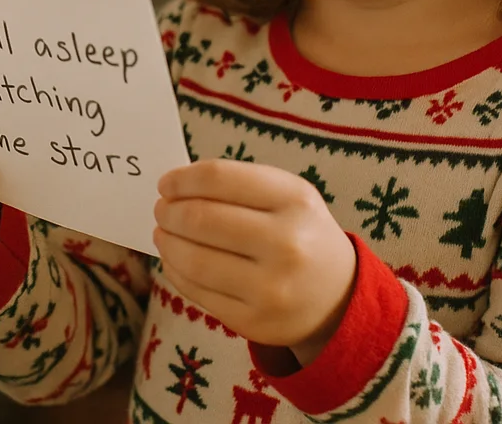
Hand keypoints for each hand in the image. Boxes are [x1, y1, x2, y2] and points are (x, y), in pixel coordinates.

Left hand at [154, 159, 356, 360]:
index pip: (219, 179)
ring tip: (162, 232)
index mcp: (295, 200)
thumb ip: (237, 185)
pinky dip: (175, 271)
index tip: (165, 184)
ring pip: (193, 259)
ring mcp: (270, 288)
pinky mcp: (253, 322)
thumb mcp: (288, 196)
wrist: (339, 297)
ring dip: (166, 241)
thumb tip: (174, 188)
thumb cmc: (301, 233)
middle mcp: (287, 244)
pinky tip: (174, 260)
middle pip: (201, 219)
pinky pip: (196, 291)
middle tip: (161, 209)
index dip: (182, 180)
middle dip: (169, 211)